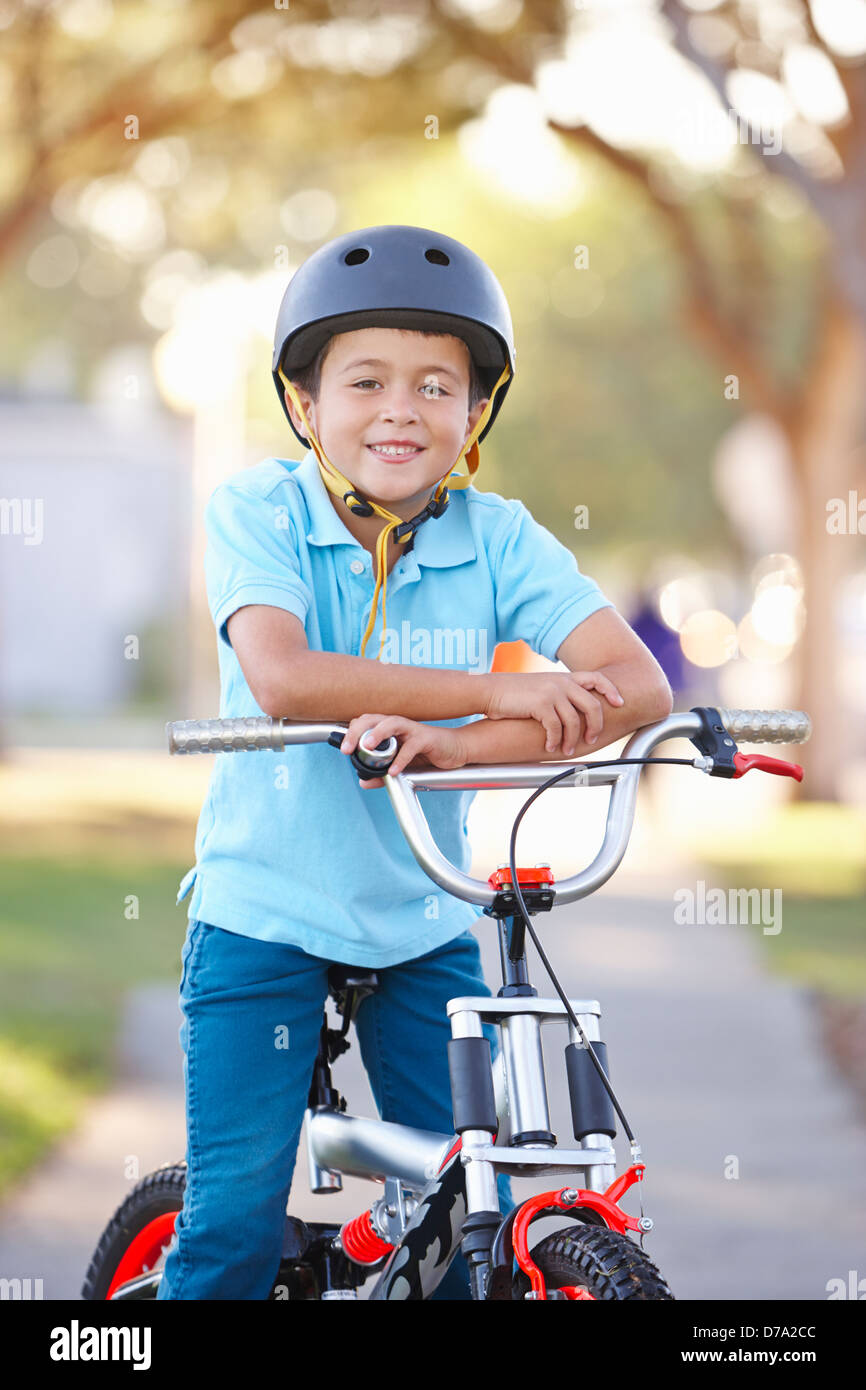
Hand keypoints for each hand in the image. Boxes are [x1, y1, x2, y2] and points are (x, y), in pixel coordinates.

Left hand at [338, 715, 467, 788]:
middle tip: (347, 749)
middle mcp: (398, 725)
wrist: (455, 750)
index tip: (343, 749)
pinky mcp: (426, 739)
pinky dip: (401, 759)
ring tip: (367, 747)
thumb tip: (363, 782)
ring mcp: (412, 730)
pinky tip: (393, 771)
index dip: (352, 732)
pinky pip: (411, 746)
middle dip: (357, 731)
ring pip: (391, 724)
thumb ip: (381, 774)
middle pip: (373, 719)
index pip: (365, 722)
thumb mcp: (400, 766)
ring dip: (377, 734)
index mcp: (389, 729)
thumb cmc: (427, 754)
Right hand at [484, 670, 623, 754]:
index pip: (597, 678)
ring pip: (575, 720)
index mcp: (563, 677)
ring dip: (573, 739)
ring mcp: (552, 692)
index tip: (619, 703)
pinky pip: (556, 728)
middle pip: (592, 705)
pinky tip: (549, 747)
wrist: (489, 690)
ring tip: (567, 749)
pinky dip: (554, 740)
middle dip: (596, 725)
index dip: (611, 690)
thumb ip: (558, 695)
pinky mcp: (540, 704)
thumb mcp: (540, 688)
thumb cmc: (512, 694)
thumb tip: (571, 713)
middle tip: (592, 739)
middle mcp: (561, 682)